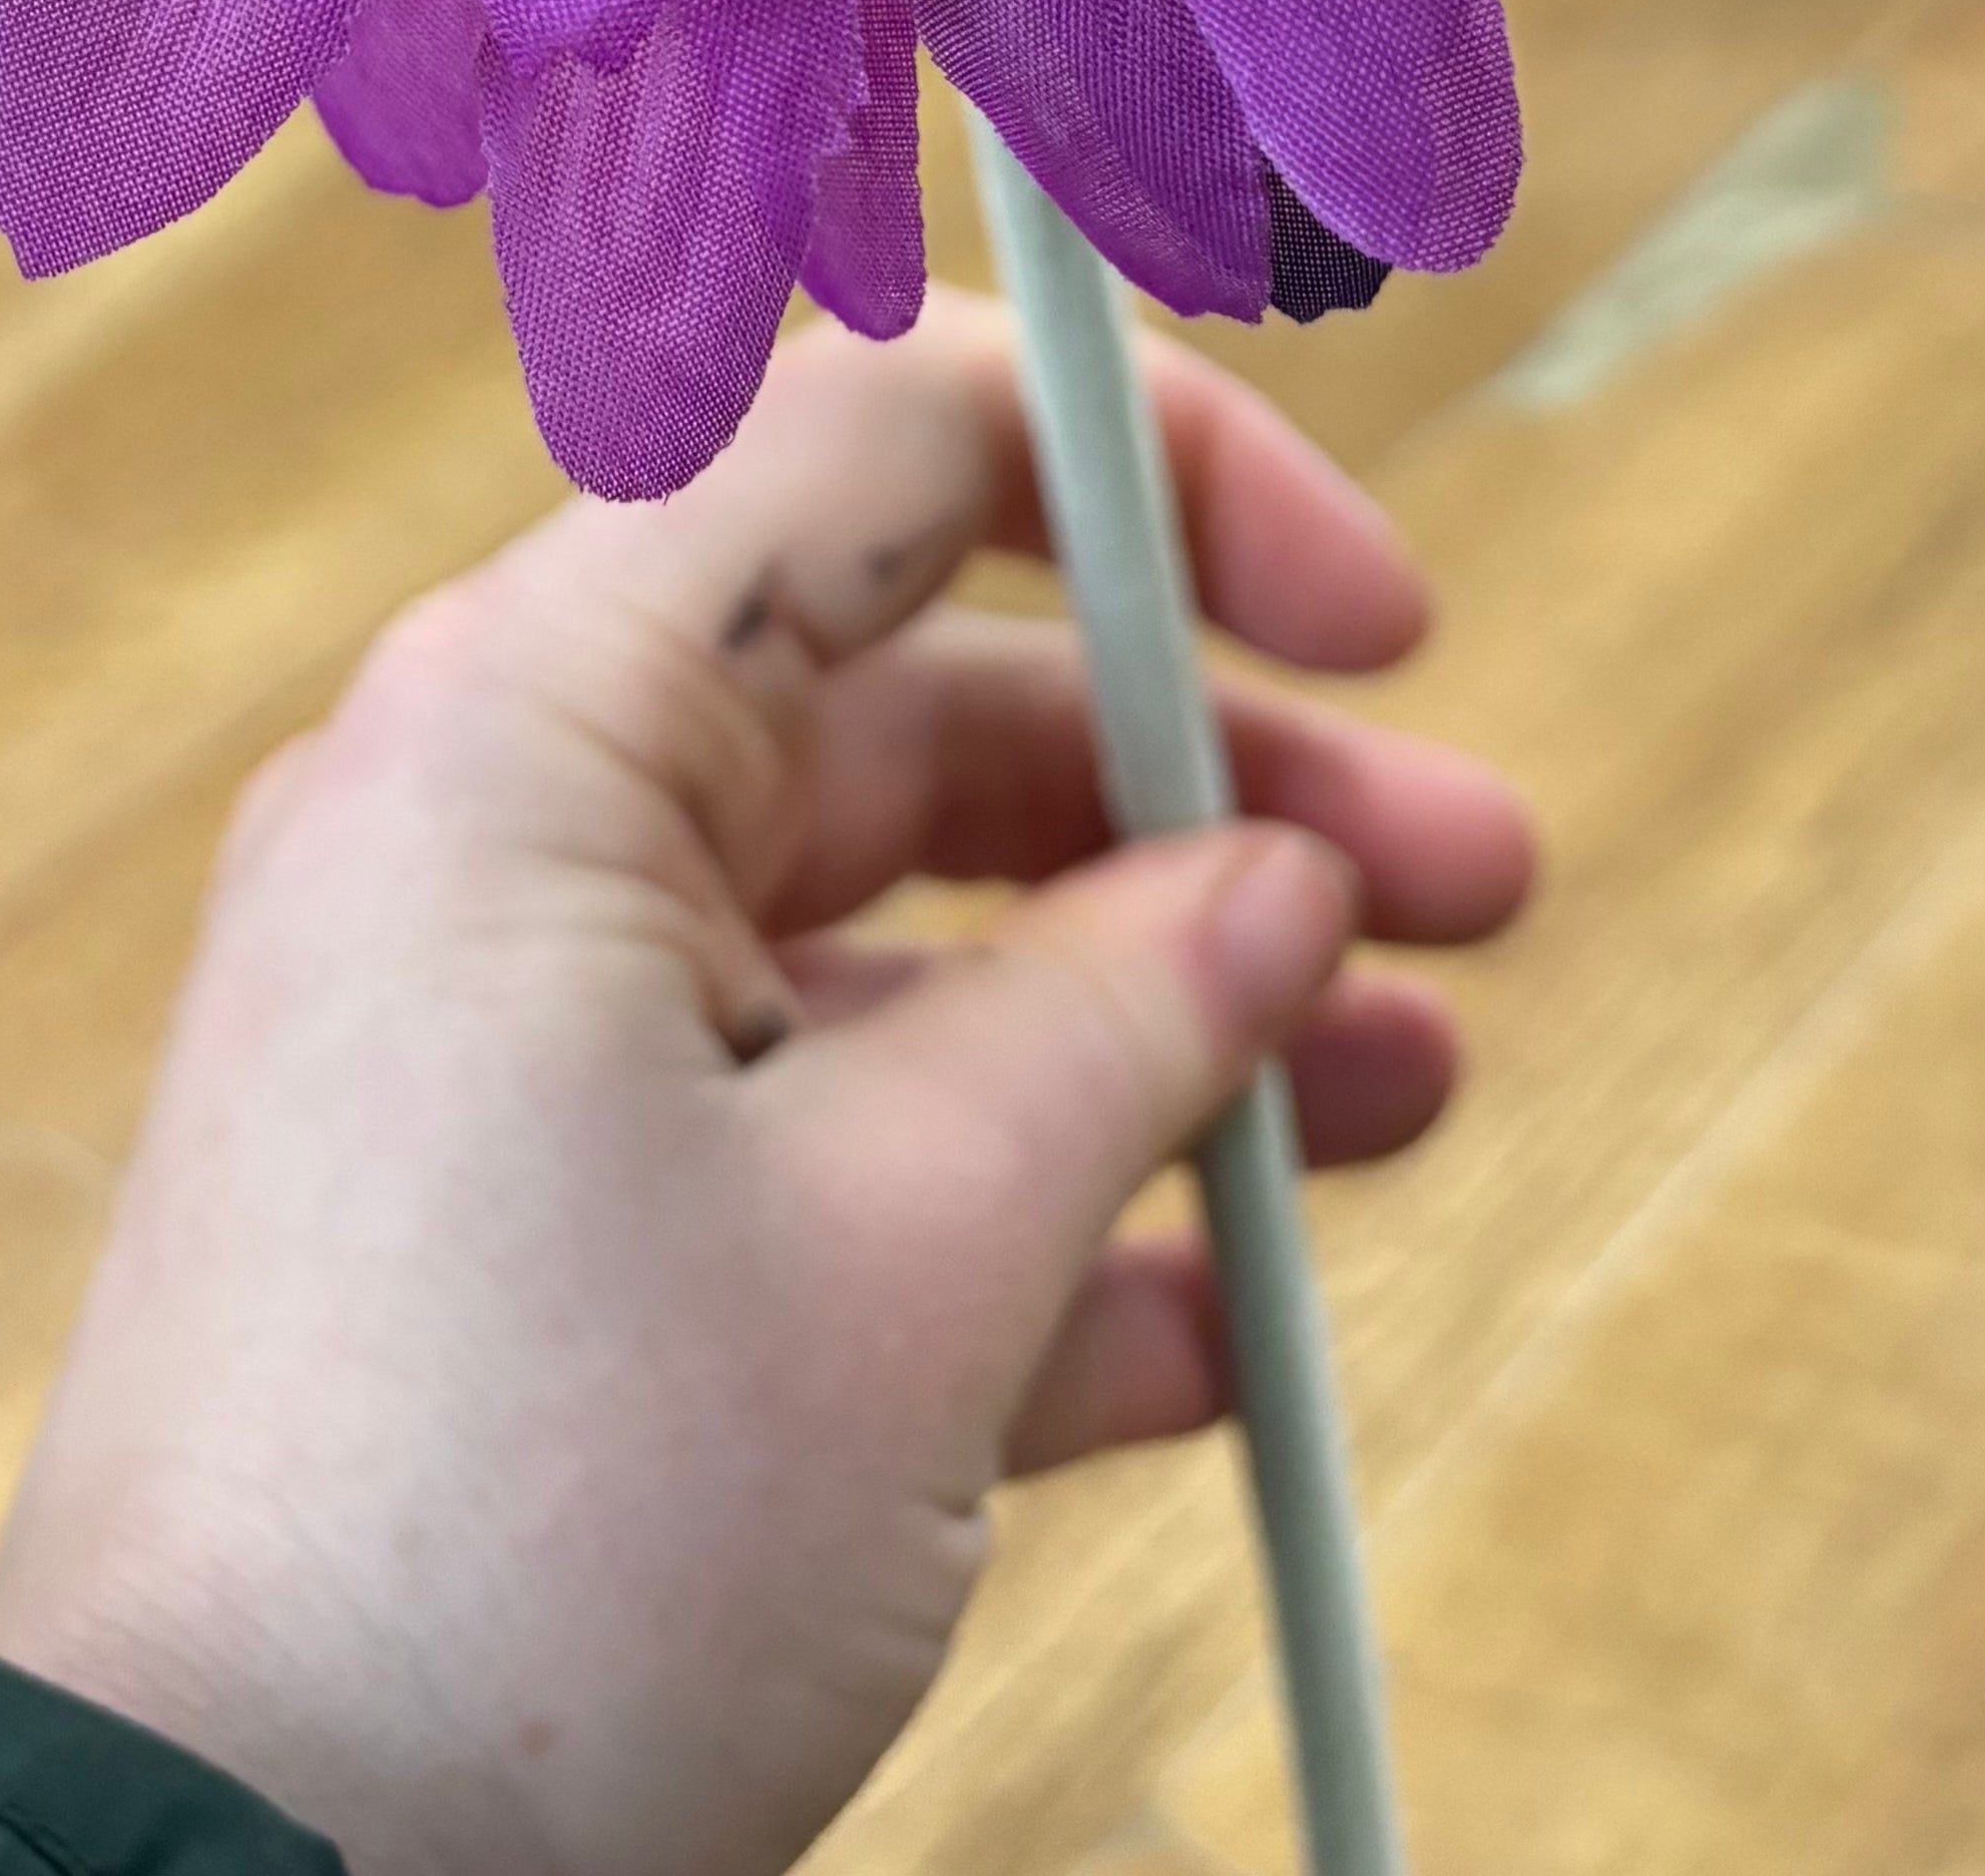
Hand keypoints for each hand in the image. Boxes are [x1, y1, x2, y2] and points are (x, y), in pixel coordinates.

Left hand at [0, 290, 1532, 1875]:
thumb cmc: (528, 1544)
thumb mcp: (907, 1259)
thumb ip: (1126, 1021)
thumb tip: (1275, 886)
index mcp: (538, 727)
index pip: (879, 440)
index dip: (1161, 482)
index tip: (1375, 618)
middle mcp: (501, 840)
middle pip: (921, 704)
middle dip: (1219, 794)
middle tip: (1483, 884)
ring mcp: (504, 1058)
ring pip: (896, 947)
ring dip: (1164, 1016)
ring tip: (1412, 1098)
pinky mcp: (520, 1261)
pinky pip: (814, 1154)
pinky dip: (1024, 1213)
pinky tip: (1229, 1320)